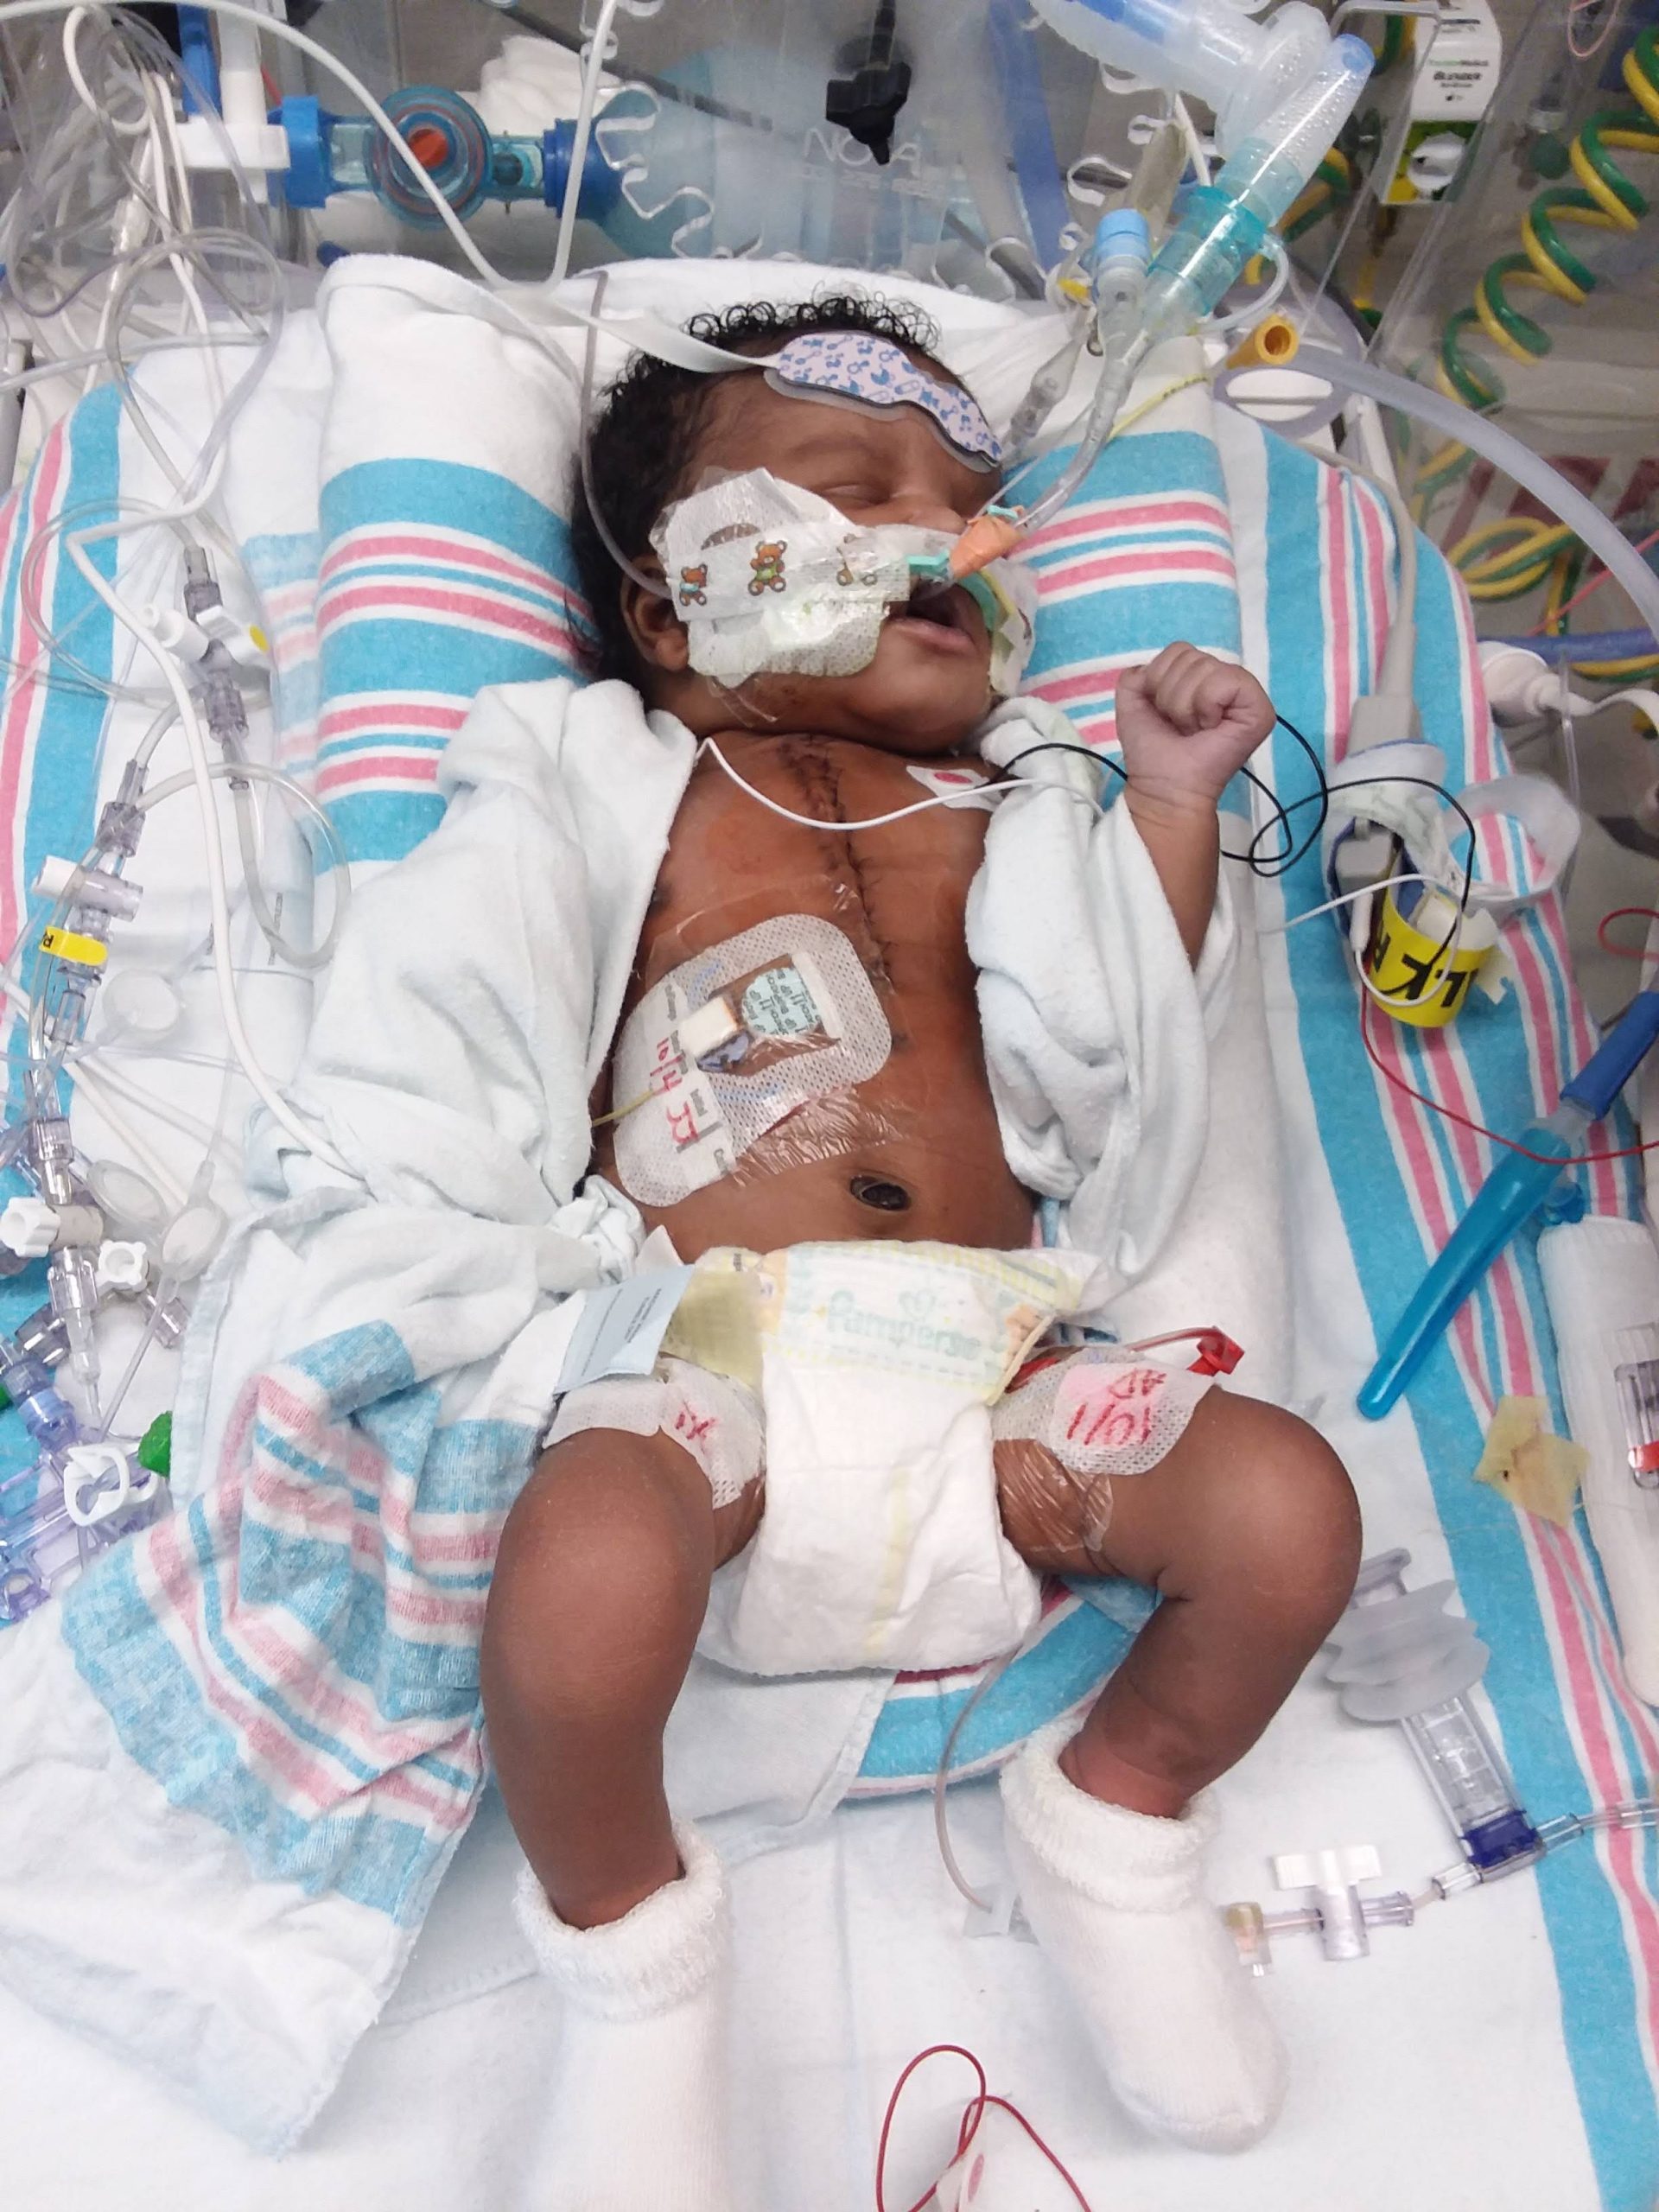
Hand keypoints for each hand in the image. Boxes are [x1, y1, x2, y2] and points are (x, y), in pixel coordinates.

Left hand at [1116, 644, 1274, 813]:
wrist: (1162, 787)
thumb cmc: (1152, 751)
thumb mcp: (1133, 702)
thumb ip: (1137, 674)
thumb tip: (1149, 667)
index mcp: (1202, 677)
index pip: (1179, 650)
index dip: (1159, 680)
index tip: (1165, 714)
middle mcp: (1227, 681)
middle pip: (1190, 656)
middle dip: (1171, 694)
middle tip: (1180, 726)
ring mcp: (1247, 694)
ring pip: (1204, 667)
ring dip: (1184, 705)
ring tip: (1191, 729)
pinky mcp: (1260, 710)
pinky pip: (1225, 681)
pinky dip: (1205, 705)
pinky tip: (1209, 727)